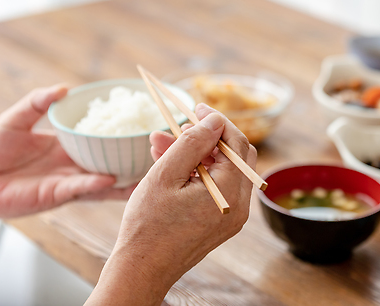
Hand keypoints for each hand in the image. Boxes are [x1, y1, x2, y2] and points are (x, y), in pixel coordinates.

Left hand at [0, 85, 134, 217]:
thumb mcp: (16, 119)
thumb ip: (38, 102)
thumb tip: (64, 88)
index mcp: (70, 146)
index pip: (103, 141)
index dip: (123, 137)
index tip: (145, 129)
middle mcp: (75, 165)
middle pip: (112, 163)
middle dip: (134, 162)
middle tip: (158, 154)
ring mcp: (69, 182)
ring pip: (105, 183)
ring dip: (124, 181)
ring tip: (146, 175)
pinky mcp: (57, 195)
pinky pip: (81, 189)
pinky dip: (95, 184)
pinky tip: (109, 179)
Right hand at [86, 104, 256, 305]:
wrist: (140, 271)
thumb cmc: (148, 226)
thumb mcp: (166, 174)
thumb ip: (193, 143)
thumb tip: (215, 120)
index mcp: (230, 192)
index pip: (236, 143)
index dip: (218, 121)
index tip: (197, 108)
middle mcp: (239, 205)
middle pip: (235, 156)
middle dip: (207, 136)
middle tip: (181, 125)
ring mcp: (231, 216)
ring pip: (223, 171)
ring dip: (197, 154)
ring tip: (161, 142)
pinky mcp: (221, 222)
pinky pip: (216, 187)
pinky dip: (197, 172)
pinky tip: (169, 163)